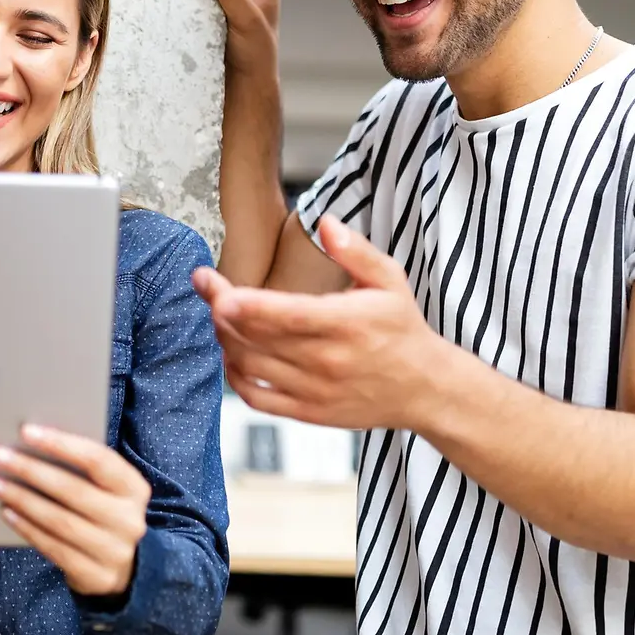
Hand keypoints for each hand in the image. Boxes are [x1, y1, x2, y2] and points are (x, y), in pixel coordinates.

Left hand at [0, 425, 149, 598]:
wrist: (125, 567)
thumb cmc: (102, 511)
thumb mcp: (105, 488)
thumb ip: (81, 469)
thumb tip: (31, 442)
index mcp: (133, 488)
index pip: (98, 460)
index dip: (61, 444)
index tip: (26, 431)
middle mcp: (129, 520)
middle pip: (74, 490)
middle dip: (31, 470)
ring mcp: (115, 551)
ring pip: (60, 521)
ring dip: (22, 499)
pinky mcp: (96, 577)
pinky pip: (54, 549)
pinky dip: (27, 528)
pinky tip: (7, 512)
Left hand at [192, 216, 454, 431]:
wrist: (426, 389)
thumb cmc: (403, 330)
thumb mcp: (389, 281)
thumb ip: (355, 250)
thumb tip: (326, 222)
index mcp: (346, 324)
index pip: (284, 314)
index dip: (243, 302)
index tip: (215, 287)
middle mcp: (327, 360)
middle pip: (256, 336)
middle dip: (221, 309)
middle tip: (208, 286)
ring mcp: (315, 390)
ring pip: (250, 365)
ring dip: (225, 338)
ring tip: (221, 315)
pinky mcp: (308, 412)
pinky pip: (256, 397)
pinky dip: (235, 375)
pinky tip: (233, 354)